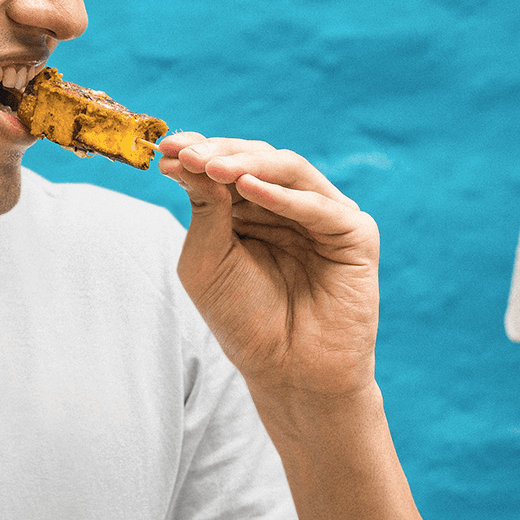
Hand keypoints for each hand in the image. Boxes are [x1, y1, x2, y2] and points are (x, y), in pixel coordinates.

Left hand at [157, 134, 379, 404]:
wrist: (287, 374)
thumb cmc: (244, 321)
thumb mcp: (208, 259)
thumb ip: (204, 208)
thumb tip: (184, 157)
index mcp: (253, 209)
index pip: (228, 165)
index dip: (197, 151)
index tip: (164, 145)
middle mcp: (289, 205)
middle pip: (257, 159)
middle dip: (219, 154)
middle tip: (186, 152)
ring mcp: (324, 216)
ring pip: (289, 170)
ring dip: (247, 165)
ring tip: (213, 166)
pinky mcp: (355, 234)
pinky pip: (319, 207)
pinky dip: (283, 196)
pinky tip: (248, 189)